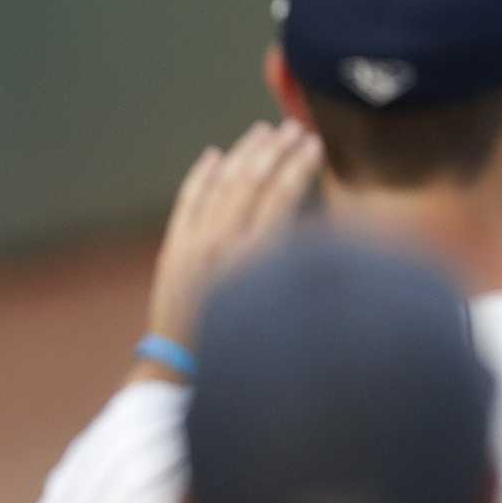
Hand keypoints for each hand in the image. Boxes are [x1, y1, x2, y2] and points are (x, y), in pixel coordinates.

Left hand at [141, 121, 321, 367]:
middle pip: (251, 183)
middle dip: (275, 151)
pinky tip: (213, 156)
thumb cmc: (248, 353)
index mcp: (256, 262)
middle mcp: (222, 247)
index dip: (300, 166)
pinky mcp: (174, 252)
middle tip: (293, 126)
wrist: (184, 376)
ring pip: (220, 186)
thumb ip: (301, 270)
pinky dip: (200, 178)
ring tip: (261, 131)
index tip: (315, 144)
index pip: (281, 197)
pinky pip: (187, 203)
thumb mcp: (287, 317)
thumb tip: (327, 234)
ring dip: (243, 155)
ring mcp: (194, 247)